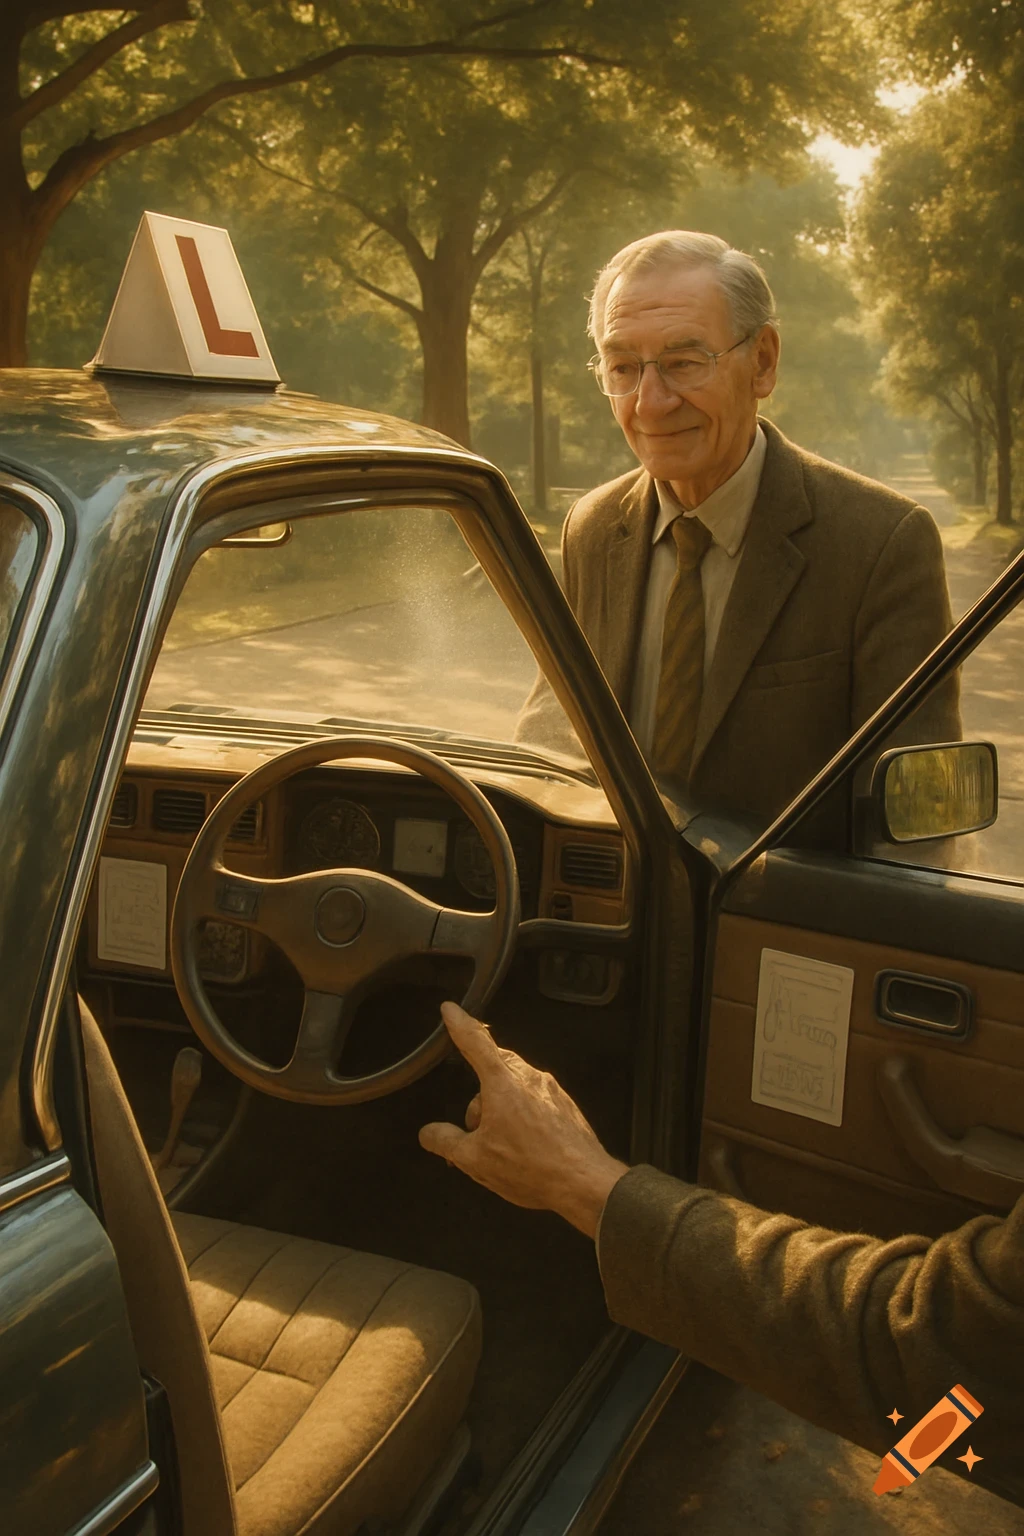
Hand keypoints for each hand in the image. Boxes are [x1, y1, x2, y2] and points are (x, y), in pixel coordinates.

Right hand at [418, 1002, 627, 1237]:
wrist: (584, 1183)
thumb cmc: (531, 1168)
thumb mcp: (474, 1160)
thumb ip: (446, 1141)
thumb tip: (429, 1133)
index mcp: (503, 1082)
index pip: (475, 1041)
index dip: (459, 1024)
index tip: (450, 1010)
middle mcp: (529, 1078)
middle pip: (493, 1070)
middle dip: (479, 1097)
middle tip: (475, 1132)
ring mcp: (550, 1090)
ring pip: (513, 1088)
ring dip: (500, 1110)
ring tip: (502, 1150)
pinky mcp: (564, 1105)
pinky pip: (533, 1101)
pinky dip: (521, 1117)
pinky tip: (524, 1149)